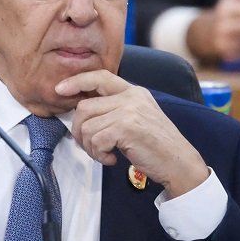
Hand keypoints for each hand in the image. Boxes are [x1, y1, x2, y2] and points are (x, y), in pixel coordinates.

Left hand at [55, 70, 208, 197]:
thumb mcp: (139, 118)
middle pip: (85, 107)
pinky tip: (112, 159)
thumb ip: (116, 110)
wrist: (180, 163)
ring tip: (104, 154)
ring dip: (90, 147)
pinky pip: (95, 140)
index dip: (77, 81)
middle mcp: (131, 97)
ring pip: (87, 126)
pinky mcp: (126, 128)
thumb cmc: (157, 146)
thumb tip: (83, 113)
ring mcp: (129, 111)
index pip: (101, 77)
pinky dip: (99, 155)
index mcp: (134, 92)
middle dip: (79, 130)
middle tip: (89, 147)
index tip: (60, 89)